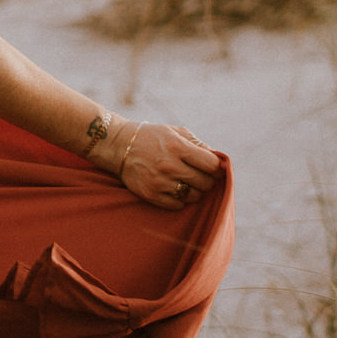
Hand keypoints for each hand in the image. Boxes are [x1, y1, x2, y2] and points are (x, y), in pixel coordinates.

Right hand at [108, 121, 222, 209]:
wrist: (118, 146)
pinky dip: (180, 200)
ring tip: (187, 184)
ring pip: (193, 196)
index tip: (210, 167)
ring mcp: (159, 182)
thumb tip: (218, 161)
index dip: (215, 167)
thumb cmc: (151, 137)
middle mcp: (169, 166)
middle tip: (199, 176)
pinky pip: (176, 205)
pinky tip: (175, 190)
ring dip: (194, 191)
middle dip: (206, 180)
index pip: (211, 165)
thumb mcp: (175, 132)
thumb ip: (198, 144)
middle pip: (205, 182)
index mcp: (178, 148)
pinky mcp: (150, 194)